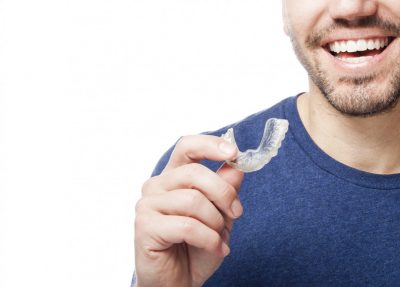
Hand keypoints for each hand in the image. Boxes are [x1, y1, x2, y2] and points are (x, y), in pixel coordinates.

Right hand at [134, 135, 244, 286]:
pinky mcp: (145, 227)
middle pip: (195, 172)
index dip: (210, 145)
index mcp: (174, 176)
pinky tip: (216, 249)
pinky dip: (209, 239)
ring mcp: (147, 205)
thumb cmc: (197, 248)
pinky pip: (187, 226)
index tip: (233, 152)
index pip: (187, 146)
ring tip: (220, 238)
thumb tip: (236, 167)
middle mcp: (157, 186)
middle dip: (224, 193)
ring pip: (193, 200)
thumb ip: (226, 189)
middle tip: (236, 213)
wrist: (180, 283)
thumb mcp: (221, 215)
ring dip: (216, 222)